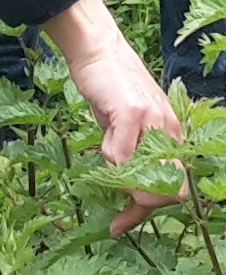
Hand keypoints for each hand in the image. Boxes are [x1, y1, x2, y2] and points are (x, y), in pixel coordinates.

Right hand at [42, 0, 187, 236]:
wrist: (99, 51)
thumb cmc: (110, 87)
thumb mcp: (124, 124)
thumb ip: (129, 149)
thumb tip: (123, 181)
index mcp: (170, 135)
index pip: (175, 184)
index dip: (152, 209)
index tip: (124, 223)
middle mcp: (168, 131)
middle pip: (168, 188)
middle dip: (141, 209)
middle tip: (117, 222)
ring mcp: (152, 122)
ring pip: (146, 176)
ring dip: (124, 189)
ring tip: (104, 189)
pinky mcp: (131, 113)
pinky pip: (120, 153)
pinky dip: (109, 161)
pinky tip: (101, 154)